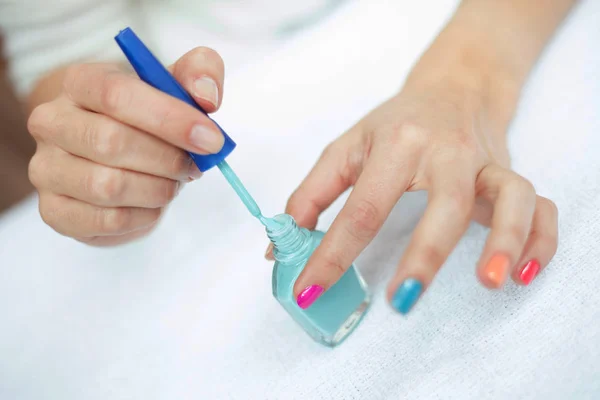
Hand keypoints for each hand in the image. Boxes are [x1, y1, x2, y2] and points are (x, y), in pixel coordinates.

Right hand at [27, 48, 225, 245]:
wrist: (114, 157)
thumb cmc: (145, 118)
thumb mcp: (174, 86)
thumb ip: (199, 74)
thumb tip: (207, 96)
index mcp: (80, 82)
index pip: (117, 94)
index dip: (170, 118)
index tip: (211, 138)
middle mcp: (52, 122)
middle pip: (111, 142)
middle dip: (168, 159)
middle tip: (194, 166)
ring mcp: (47, 169)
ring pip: (109, 186)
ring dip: (158, 189)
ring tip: (173, 182)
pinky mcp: (55, 211)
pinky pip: (108, 221)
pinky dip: (144, 215)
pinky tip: (152, 203)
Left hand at [283, 76, 557, 312]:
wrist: (453, 88)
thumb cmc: (396, 124)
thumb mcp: (347, 148)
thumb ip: (312, 196)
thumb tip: (280, 249)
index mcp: (398, 146)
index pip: (363, 207)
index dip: (333, 253)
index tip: (310, 290)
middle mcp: (447, 153)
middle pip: (445, 202)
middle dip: (425, 253)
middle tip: (401, 299)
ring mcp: (486, 163)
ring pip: (511, 198)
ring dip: (505, 240)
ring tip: (490, 282)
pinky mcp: (511, 174)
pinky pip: (541, 206)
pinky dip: (542, 238)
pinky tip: (525, 272)